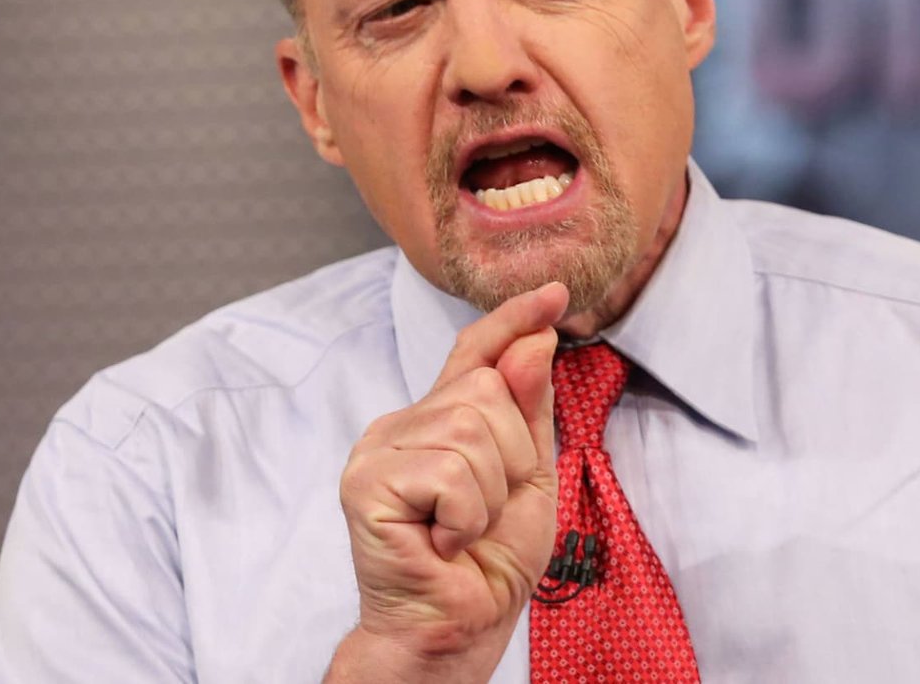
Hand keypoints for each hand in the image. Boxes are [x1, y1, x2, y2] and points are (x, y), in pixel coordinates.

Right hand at [328, 282, 568, 681]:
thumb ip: (529, 410)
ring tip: (463, 529)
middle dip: (511, 456)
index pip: (474, 352)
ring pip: (471, 430)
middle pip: (484, 390)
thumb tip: (533, 340)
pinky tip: (443, 542)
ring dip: (489, 493)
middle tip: (485, 510)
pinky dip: (465, 515)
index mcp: (437, 418)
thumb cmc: (488, 561)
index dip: (511, 320)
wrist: (458, 627)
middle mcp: (400, 424)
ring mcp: (376, 450)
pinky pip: (448, 472)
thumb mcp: (529, 476)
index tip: (553, 293)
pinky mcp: (365, 483)